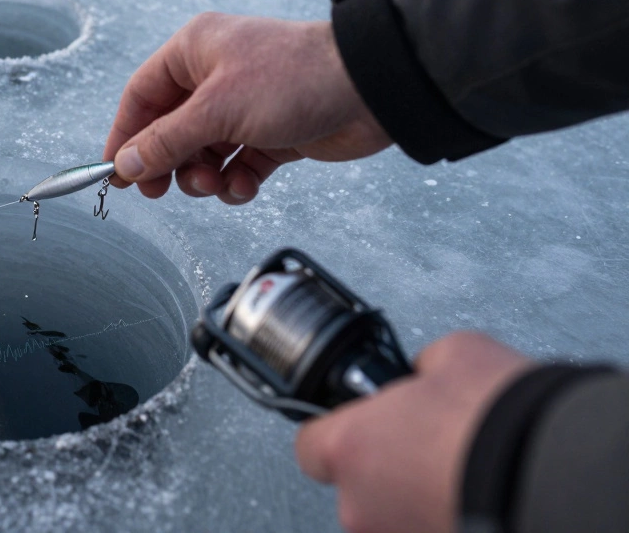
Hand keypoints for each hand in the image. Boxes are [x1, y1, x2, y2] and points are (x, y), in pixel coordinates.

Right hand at [102, 13, 391, 202]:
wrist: (371, 90)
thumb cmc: (293, 79)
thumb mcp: (217, 110)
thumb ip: (167, 141)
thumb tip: (126, 163)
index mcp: (195, 51)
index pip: (142, 96)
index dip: (126, 136)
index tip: (116, 173)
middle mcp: (216, 76)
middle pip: (169, 129)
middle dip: (168, 162)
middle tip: (160, 191)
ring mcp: (245, 106)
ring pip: (203, 153)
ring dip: (204, 176)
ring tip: (217, 182)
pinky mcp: (273, 134)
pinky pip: (238, 165)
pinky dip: (236, 181)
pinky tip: (245, 185)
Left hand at [295, 332, 534, 532]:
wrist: (557, 471)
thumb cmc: (499, 416)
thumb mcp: (453, 354)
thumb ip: (421, 367)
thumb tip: (427, 372)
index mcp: (349, 449)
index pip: (311, 445)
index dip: (337, 429)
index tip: (359, 422)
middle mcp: (362, 506)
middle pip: (356, 484)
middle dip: (386, 463)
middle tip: (425, 442)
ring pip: (394, 512)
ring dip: (417, 492)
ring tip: (458, 468)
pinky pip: (429, 525)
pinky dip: (447, 510)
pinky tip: (475, 490)